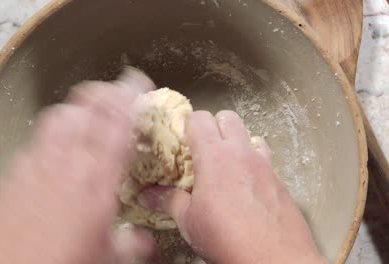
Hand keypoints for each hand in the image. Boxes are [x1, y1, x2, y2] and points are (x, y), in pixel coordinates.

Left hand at [0, 68, 156, 263]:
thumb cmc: (59, 263)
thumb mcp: (108, 256)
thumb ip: (133, 243)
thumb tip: (145, 241)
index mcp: (98, 178)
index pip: (118, 122)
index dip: (129, 95)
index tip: (137, 83)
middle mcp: (69, 162)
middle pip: (88, 106)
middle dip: (105, 92)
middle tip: (115, 92)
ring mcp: (39, 162)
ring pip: (60, 114)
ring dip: (78, 108)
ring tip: (88, 113)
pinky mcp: (16, 170)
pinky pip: (37, 139)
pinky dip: (52, 134)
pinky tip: (56, 148)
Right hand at [139, 110, 326, 263]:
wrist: (275, 259)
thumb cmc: (226, 237)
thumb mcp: (190, 221)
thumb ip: (168, 201)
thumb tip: (146, 195)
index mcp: (214, 156)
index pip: (200, 119)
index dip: (188, 125)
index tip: (182, 140)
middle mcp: (241, 153)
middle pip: (228, 117)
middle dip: (214, 126)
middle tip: (203, 150)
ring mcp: (264, 164)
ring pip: (250, 135)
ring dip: (237, 143)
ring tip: (227, 166)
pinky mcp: (280, 179)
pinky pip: (265, 158)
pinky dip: (254, 162)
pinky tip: (247, 185)